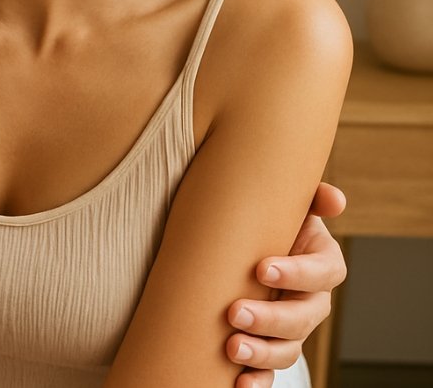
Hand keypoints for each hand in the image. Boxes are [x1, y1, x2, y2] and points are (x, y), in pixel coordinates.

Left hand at [226, 182, 347, 386]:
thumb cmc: (265, 220)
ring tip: (232, 348)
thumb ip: (310, 197)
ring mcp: (293, 328)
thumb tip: (334, 199)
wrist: (242, 245)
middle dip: (271, 318)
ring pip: (289, 348)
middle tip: (235, 312)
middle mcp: (312, 300)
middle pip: (303, 316)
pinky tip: (238, 383)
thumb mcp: (285, 204)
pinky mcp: (271, 347)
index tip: (261, 269)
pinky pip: (271, 371)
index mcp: (321, 263)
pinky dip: (258, 380)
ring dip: (263, 353)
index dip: (296, 273)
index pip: (322, 272)